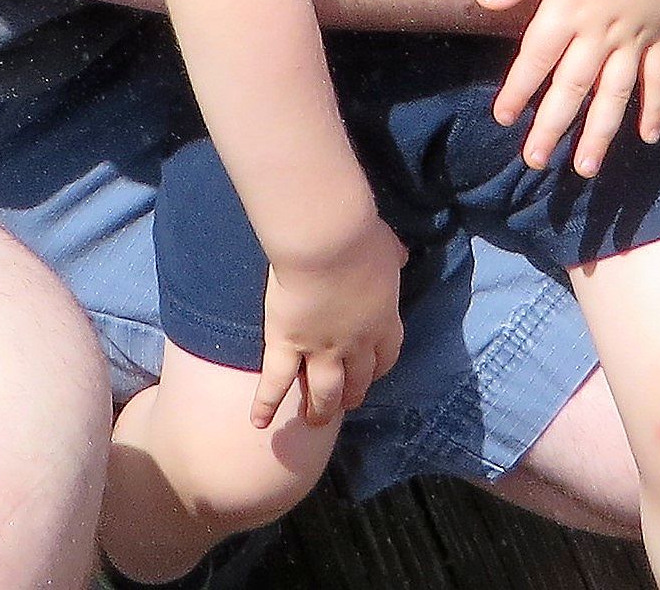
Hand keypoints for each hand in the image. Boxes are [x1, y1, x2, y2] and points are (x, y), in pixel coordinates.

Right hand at [258, 209, 406, 431]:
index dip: (376, 370)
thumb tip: (400, 256)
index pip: (385, 357)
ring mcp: (320, 349)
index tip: (371, 374)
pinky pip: (277, 381)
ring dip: (320, 409)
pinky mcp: (287, 344)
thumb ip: (393, 257)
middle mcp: (355, 344)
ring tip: (313, 420)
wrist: (327, 241)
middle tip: (344, 405)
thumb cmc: (359, 236)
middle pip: (356, 381)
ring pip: (324, 392)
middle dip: (351, 396)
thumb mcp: (388, 247)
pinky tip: (259, 422)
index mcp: (382, 319)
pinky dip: (266, 403)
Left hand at [476, 0, 659, 175]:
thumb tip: (481, 1)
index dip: (518, 89)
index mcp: (570, 7)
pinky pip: (658, 79)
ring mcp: (635, 37)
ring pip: (615, 95)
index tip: (502, 118)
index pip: (537, 57)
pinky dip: (654, 109)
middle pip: (573, 87)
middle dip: (552, 126)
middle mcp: (601, 31)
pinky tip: (647, 138)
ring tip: (585, 168)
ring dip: (600, 133)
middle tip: (534, 161)